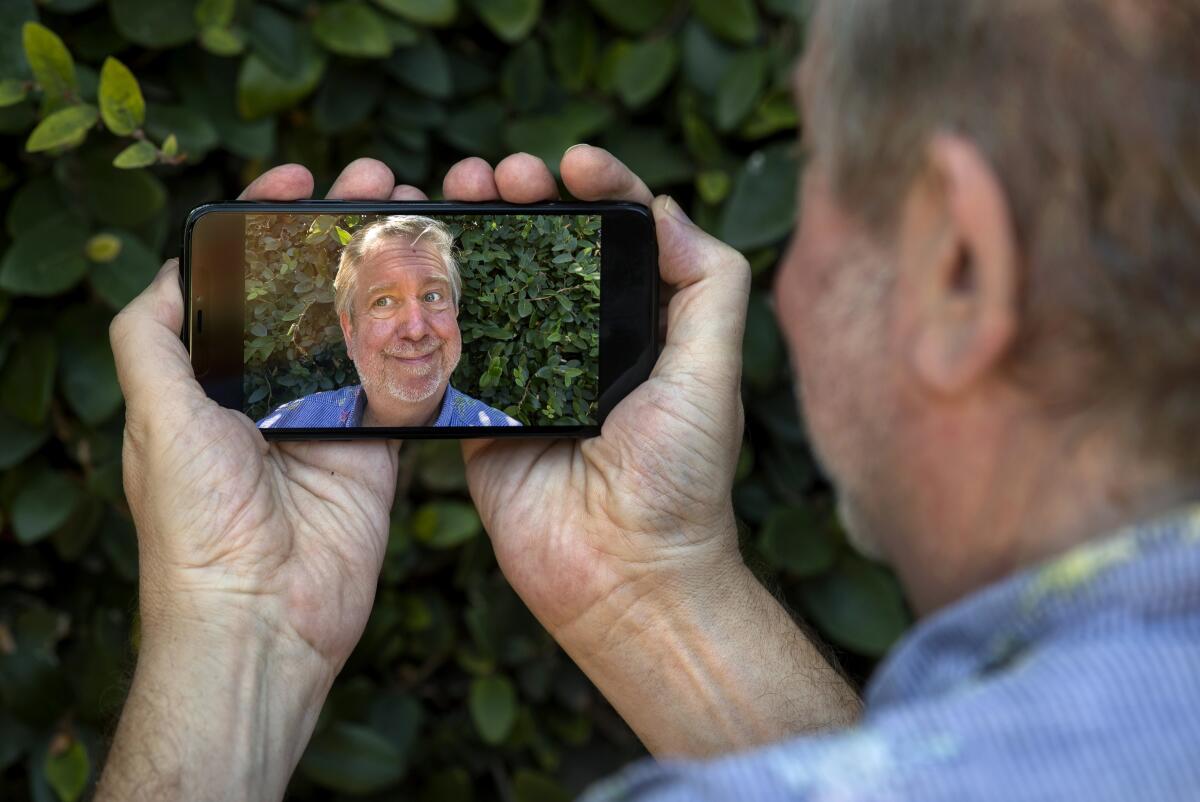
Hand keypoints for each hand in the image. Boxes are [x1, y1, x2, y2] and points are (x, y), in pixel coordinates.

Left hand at [110, 159, 419, 680]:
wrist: (261, 616)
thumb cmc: (195, 522)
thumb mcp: (154, 416)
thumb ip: (152, 338)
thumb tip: (171, 270)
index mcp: (217, 377)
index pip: (246, 280)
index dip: (270, 224)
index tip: (299, 177)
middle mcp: (274, 391)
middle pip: (315, 292)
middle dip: (344, 233)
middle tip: (381, 185)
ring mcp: (330, 418)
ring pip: (367, 328)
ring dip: (391, 274)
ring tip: (419, 221)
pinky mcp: (376, 451)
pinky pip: (407, 387)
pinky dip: (426, 344)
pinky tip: (444, 296)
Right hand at [438, 150, 858, 758]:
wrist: (625, 576)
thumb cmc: (682, 479)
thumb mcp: (714, 372)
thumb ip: (709, 284)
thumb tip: (665, 208)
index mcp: (642, 325)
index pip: (618, 234)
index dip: (598, 187)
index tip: (574, 162)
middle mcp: (583, 344)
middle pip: (546, 249)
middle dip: (523, 199)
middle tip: (499, 173)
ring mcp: (526, 377)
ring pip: (492, 288)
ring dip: (471, 236)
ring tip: (454, 196)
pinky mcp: (479, 415)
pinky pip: (448, 352)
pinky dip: (429, 305)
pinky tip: (414, 264)